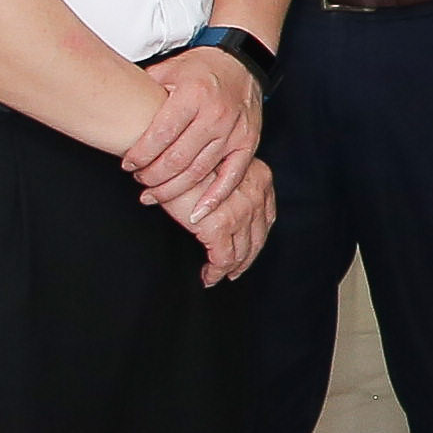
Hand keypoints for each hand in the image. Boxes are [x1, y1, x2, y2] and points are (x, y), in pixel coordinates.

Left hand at [122, 45, 263, 212]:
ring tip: (155, 194)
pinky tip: (197, 212)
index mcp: (193, 94)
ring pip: (199, 172)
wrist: (242, 65)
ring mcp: (233, 131)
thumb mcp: (169, 69)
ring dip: (173, 189)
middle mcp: (215, 114)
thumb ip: (146, 89)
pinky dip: (214, 198)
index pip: (160, 134)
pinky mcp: (247, 143)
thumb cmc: (201, 69)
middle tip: (139, 180)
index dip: (140, 155)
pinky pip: (231, 177)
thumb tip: (116, 106)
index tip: (128, 164)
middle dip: (153, 176)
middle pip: (177, 158)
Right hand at [181, 153, 272, 284]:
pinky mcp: (219, 226)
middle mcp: (256, 195)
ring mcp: (240, 212)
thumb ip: (232, 186)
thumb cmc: (186, 160)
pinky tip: (207, 277)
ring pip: (242, 253)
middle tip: (234, 271)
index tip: (247, 250)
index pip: (266, 217)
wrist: (166, 155)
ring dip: (230, 269)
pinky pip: (222, 260)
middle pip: (258, 237)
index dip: (257, 238)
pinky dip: (216, 272)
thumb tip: (229, 210)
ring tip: (217, 275)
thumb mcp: (220, 167)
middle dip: (246, 258)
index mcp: (261, 178)